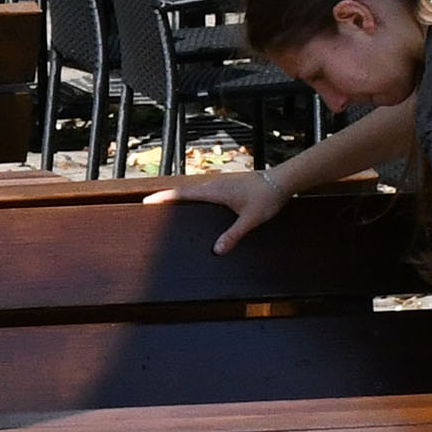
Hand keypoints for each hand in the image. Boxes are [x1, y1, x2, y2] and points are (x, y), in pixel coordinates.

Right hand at [146, 165, 283, 251]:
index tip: (148, 201)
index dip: (164, 198)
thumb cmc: (267, 196)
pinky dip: (196, 197)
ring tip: (171, 206)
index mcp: (214, 191)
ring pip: (196, 190)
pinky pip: (206, 191)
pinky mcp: (229, 185)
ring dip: (183, 196)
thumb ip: (233, 235)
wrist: (283, 180)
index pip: (183, 194)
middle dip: (169, 197)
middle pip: (185, 191)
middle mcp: (215, 184)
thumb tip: (217, 251)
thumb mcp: (250, 219)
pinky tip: (200, 206)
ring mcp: (222, 183)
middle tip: (153, 204)